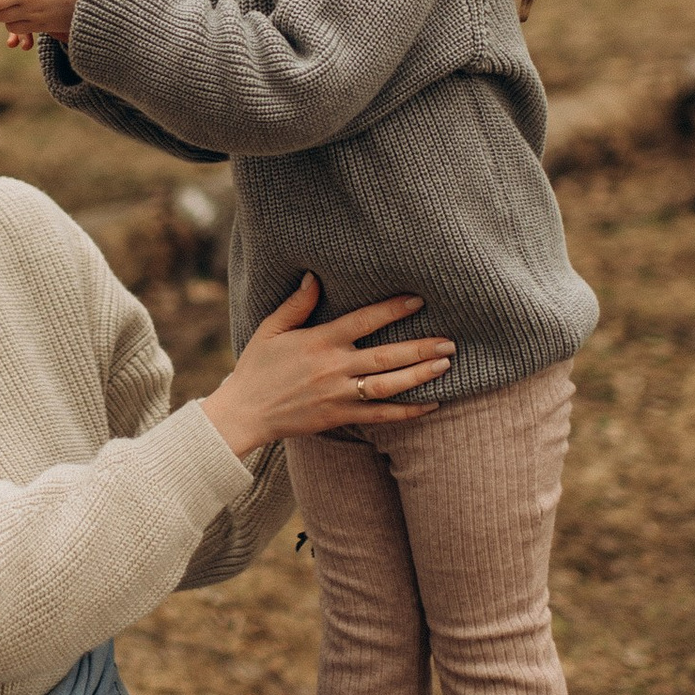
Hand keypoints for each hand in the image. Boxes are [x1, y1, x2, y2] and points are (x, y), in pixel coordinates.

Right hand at [201, 276, 454, 456]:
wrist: (245, 412)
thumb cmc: (257, 367)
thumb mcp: (271, 329)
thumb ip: (297, 305)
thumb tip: (314, 277)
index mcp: (320, 342)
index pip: (364, 321)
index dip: (393, 310)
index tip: (419, 300)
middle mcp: (334, 368)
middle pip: (386, 356)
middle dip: (420, 347)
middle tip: (449, 340)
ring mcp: (339, 395)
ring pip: (389, 385)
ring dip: (420, 375)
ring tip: (445, 364)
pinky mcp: (340, 417)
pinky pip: (380, 416)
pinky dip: (407, 411)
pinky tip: (431, 403)